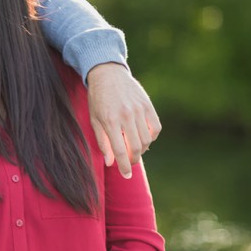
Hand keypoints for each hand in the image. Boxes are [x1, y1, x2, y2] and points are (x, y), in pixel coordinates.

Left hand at [86, 63, 161, 178]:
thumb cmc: (98, 100)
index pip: (121, 150)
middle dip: (133, 160)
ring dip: (142, 150)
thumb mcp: (94, 121)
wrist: (108, 75)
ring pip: (147, 139)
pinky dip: (152, 137)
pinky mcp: (148, 105)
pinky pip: (156, 127)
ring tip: (134, 151)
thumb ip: (103, 142)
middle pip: (136, 147)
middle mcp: (127, 116)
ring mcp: (139, 109)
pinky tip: (143, 139)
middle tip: (129, 164)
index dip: (124, 166)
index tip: (126, 175)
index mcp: (110, 121)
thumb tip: (111, 162)